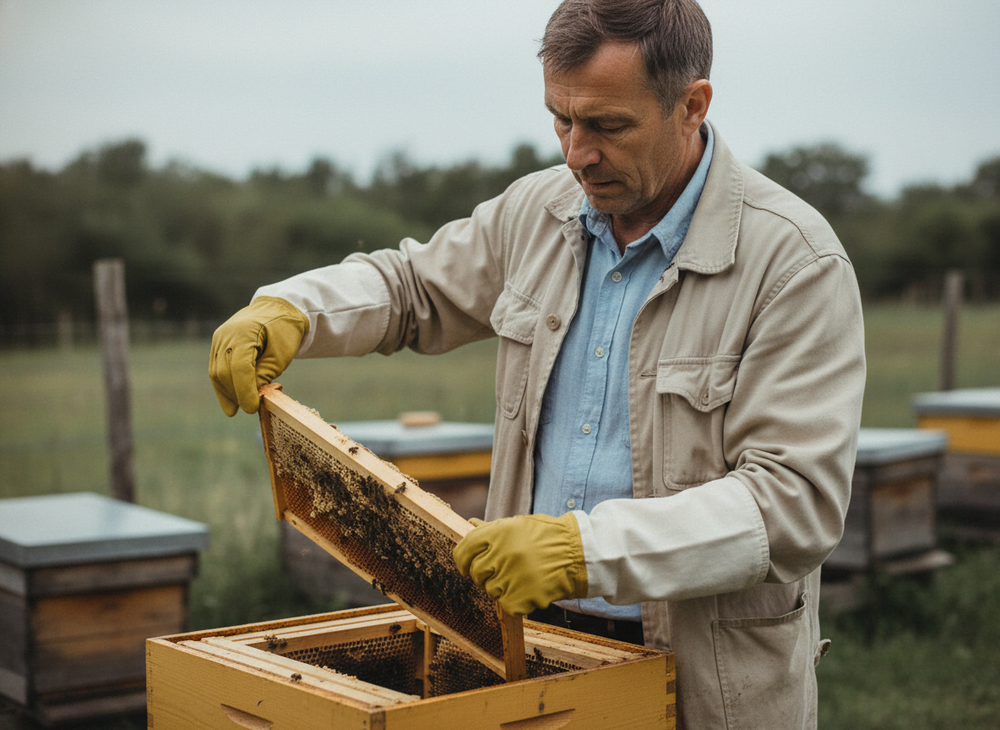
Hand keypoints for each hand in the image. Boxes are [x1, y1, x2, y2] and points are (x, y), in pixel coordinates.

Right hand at [209, 296, 308, 415]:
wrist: (277, 310)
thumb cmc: (283, 332)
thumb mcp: (281, 355)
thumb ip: (264, 375)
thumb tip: (250, 396)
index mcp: (244, 332)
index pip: (239, 368)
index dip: (244, 392)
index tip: (253, 408)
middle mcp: (226, 335)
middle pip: (224, 372)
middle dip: (236, 395)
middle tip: (252, 409)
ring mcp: (219, 339)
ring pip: (216, 373)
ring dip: (227, 393)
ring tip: (240, 407)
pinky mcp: (217, 344)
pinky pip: (216, 369)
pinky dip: (223, 386)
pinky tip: (231, 402)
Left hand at [453, 512, 587, 615]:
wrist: (582, 553)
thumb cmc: (550, 537)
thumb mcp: (520, 525)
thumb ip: (493, 529)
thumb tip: (470, 523)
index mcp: (499, 532)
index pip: (464, 549)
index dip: (462, 561)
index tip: (466, 567)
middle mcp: (502, 553)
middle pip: (476, 573)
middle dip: (486, 575)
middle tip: (505, 572)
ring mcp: (511, 576)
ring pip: (491, 590)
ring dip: (503, 588)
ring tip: (523, 578)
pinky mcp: (522, 597)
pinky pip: (507, 605)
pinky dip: (517, 602)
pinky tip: (531, 590)